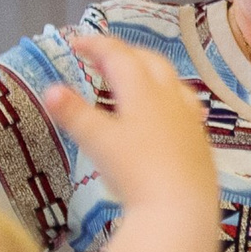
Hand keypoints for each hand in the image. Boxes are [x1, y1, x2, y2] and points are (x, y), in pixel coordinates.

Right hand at [42, 35, 218, 216]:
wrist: (182, 208)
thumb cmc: (136, 172)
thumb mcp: (98, 142)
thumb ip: (74, 114)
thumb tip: (51, 89)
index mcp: (143, 91)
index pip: (118, 55)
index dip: (95, 44)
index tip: (75, 42)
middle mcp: (170, 97)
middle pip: (148, 61)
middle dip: (123, 54)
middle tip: (101, 58)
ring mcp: (189, 118)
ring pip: (172, 81)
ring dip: (150, 71)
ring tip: (135, 78)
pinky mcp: (200, 141)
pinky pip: (185, 106)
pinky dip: (168, 97)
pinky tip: (166, 112)